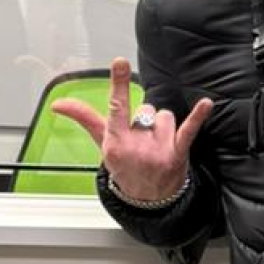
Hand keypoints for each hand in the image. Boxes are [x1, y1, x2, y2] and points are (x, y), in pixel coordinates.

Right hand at [50, 58, 213, 201]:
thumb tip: (58, 103)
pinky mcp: (177, 154)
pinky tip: (206, 104)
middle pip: (146, 110)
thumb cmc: (124, 166)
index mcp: (115, 142)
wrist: (147, 202)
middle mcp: (135, 146)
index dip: (119, 83)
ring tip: (158, 146)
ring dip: (163, 128)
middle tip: (143, 143)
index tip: (119, 62)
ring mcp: (157, 151)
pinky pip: (188, 130)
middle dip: (146, 122)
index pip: (116, 107)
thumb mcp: (103, 145)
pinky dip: (197, 117)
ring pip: (165, 116)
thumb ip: (84, 118)